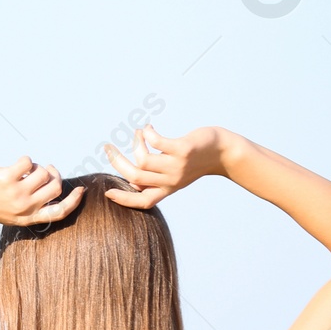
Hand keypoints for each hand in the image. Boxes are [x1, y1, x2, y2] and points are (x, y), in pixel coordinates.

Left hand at [0, 156, 84, 225]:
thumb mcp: (11, 211)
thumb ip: (29, 203)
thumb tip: (49, 181)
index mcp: (28, 217)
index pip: (59, 212)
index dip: (74, 201)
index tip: (80, 190)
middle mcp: (25, 208)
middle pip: (56, 188)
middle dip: (54, 175)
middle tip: (44, 170)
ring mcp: (16, 194)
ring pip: (43, 174)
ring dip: (38, 166)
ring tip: (26, 169)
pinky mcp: (7, 179)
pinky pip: (28, 163)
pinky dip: (26, 159)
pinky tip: (17, 164)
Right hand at [103, 125, 224, 208]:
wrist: (224, 152)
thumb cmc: (195, 161)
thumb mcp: (175, 175)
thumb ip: (156, 178)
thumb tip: (131, 179)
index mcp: (167, 189)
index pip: (142, 201)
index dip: (123, 199)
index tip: (107, 192)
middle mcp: (171, 181)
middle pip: (135, 176)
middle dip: (116, 161)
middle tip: (108, 147)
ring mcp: (177, 166)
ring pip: (142, 159)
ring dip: (135, 142)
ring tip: (138, 133)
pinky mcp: (183, 150)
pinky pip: (155, 141)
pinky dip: (146, 133)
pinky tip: (148, 128)